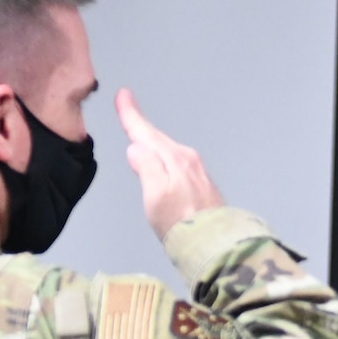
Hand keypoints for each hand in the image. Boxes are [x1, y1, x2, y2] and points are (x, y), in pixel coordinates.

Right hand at [116, 88, 222, 239]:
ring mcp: (197, 172)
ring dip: (153, 139)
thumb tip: (136, 149)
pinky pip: (177, 161)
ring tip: (140, 130)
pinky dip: (165, 154)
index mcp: (173, 158)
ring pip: (168, 149)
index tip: (123, 95)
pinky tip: (162, 159)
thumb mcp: (154, 194)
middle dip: (141, 124)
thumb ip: (145, 167)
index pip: (146, 133)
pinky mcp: (202, 185)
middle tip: (127, 106)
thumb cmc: (180, 223)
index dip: (131, 115)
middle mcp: (187, 160)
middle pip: (157, 138)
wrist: (214, 243)